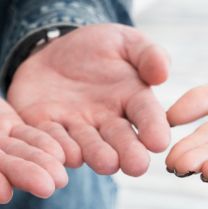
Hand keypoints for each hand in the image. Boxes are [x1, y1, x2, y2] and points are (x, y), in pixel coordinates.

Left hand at [8, 24, 170, 176]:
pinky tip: (61, 155)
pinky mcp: (45, 127)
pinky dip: (55, 147)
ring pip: (87, 146)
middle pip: (120, 140)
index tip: (159, 142)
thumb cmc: (99, 48)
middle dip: (128, 153)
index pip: (147, 115)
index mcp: (133, 100)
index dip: (154, 128)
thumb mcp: (125, 41)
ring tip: (106, 163)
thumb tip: (162, 73)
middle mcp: (108, 122)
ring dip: (95, 155)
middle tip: (136, 166)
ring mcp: (77, 128)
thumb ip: (147, 54)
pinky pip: (50, 138)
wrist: (54, 52)